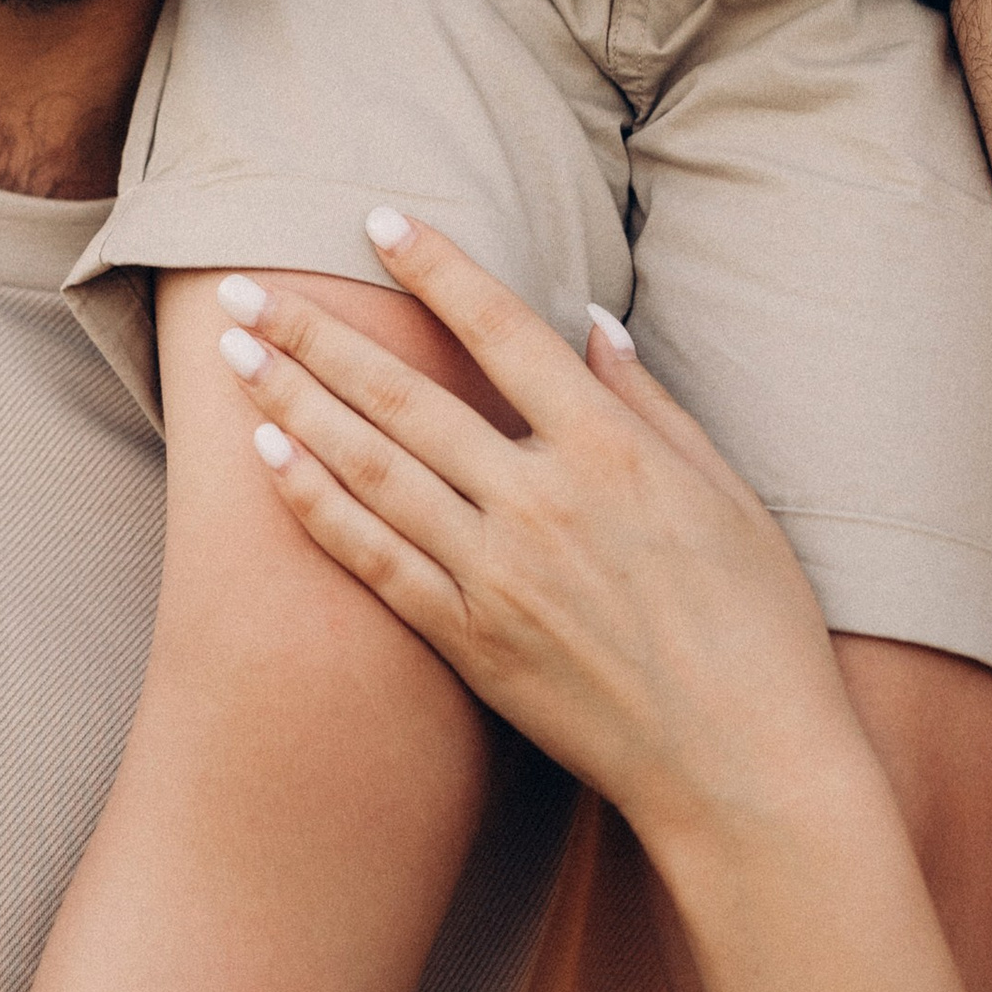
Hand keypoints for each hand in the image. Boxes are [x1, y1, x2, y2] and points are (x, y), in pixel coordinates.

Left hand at [217, 223, 864, 865]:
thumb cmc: (759, 628)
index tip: (377, 219)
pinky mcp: (472, 644)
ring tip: (232, 356)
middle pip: (404, 395)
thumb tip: (591, 320)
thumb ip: (650, 402)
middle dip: (315, 333)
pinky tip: (269, 457)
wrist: (746, 772)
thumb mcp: (728, 494)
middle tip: (243, 288)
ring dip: (292, 405)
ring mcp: (498, 577)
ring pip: (371, 469)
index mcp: (612, 452)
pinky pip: (374, 561)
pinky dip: (316, 504)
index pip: (503, 330)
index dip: (435, 268)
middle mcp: (542, 504)